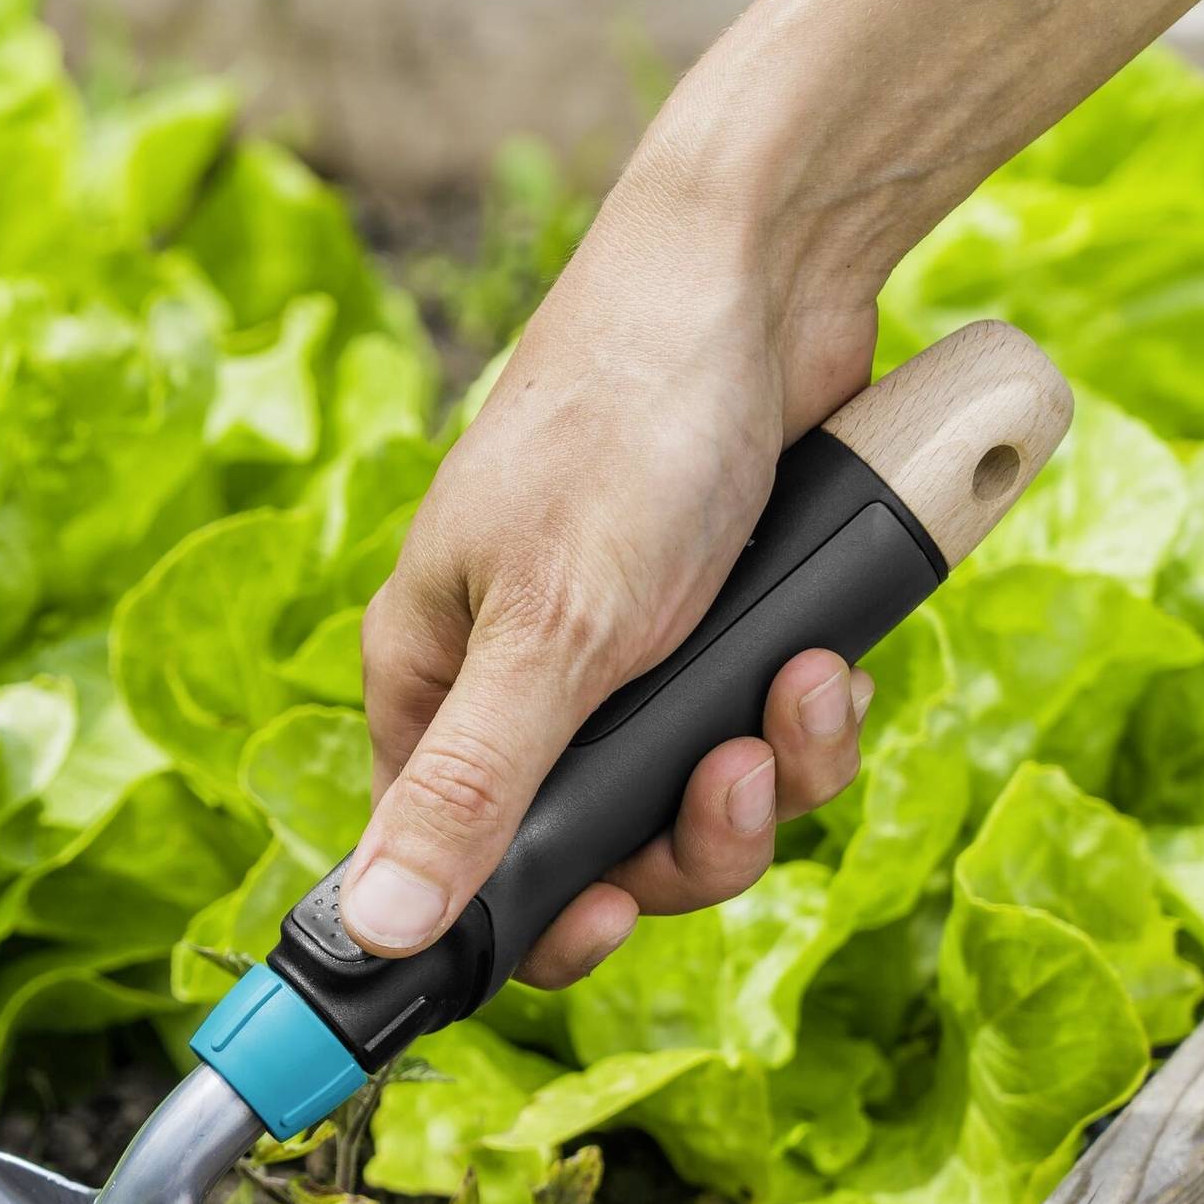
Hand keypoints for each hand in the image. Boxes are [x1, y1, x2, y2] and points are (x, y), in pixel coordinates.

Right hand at [349, 157, 884, 979]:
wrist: (766, 275)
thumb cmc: (624, 425)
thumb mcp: (550, 632)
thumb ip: (470, 792)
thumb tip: (373, 928)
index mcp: (434, 679)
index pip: (449, 864)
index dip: (531, 918)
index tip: (613, 921)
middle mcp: (520, 678)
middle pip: (600, 851)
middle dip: (688, 840)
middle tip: (734, 781)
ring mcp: (629, 654)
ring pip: (698, 800)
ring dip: (771, 774)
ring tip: (803, 690)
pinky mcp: (722, 626)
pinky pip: (768, 733)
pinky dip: (810, 716)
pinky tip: (830, 657)